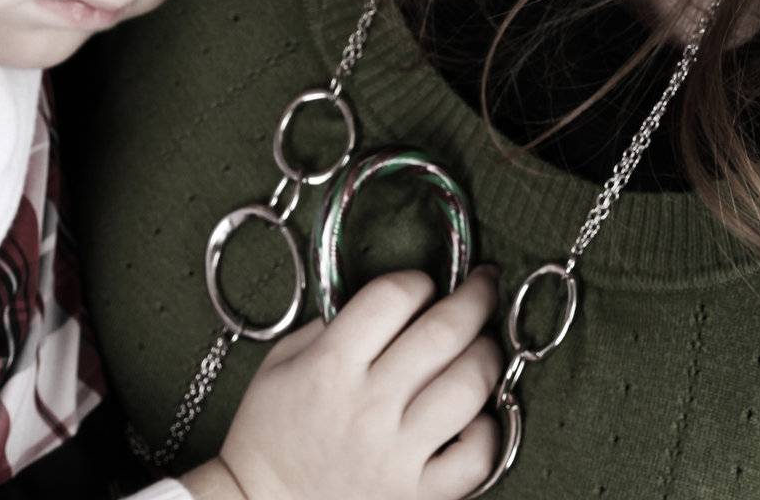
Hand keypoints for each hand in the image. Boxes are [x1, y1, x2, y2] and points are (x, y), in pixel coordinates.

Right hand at [199, 264, 502, 499]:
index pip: (391, 298)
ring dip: (487, 355)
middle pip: (441, 333)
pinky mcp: (418, 494)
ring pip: (468, 388)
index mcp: (330, 366)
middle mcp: (369, 406)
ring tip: (486, 345)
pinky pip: (477, 457)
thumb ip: (329, 326)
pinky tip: (479, 413)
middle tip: (484, 285)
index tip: (424, 282)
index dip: (416, 280)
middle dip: (474, 298)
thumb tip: (383, 302)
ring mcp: (397, 454)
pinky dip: (489, 429)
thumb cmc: (270, 433)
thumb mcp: (281, 361)